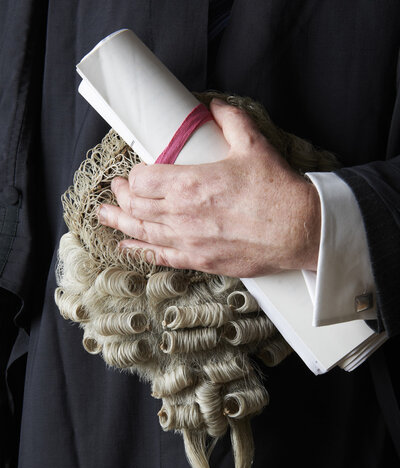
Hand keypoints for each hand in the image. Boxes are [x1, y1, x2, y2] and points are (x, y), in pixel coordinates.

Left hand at [99, 98, 320, 276]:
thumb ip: (230, 121)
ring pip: (141, 231)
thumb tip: (216, 106)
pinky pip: (160, 257)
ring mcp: (189, 240)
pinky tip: (126, 247)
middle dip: (121, 195)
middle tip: (116, 190)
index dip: (134, 174)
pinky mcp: (199, 260)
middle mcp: (182, 214)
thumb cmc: (277, 191)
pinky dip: (139, 251)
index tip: (135, 173)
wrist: (298, 230)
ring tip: (104, 215)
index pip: (142, 178)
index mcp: (190, 183)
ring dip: (119, 221)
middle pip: (136, 204)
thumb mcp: (253, 145)